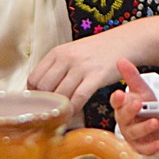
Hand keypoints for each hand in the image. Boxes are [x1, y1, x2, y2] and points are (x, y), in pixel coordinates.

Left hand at [28, 21, 158, 107]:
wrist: (124, 42)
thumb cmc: (98, 51)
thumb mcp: (72, 53)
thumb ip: (56, 69)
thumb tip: (41, 91)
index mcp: (57, 52)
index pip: (34, 78)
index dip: (34, 96)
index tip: (39, 104)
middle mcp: (66, 58)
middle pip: (44, 88)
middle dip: (45, 104)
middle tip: (49, 113)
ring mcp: (81, 66)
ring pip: (60, 95)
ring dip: (59, 109)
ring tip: (60, 116)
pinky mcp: (96, 76)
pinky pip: (78, 97)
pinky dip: (73, 109)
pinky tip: (73, 113)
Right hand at [110, 59, 158, 155]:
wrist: (155, 122)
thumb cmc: (145, 106)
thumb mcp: (141, 89)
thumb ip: (131, 75)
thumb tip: (121, 60)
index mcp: (122, 106)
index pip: (116, 102)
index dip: (117, 99)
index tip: (120, 93)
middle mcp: (124, 121)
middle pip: (124, 117)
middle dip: (130, 111)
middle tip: (138, 104)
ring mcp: (131, 135)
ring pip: (134, 133)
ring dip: (144, 128)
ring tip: (154, 121)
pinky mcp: (140, 146)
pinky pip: (144, 149)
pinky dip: (151, 147)